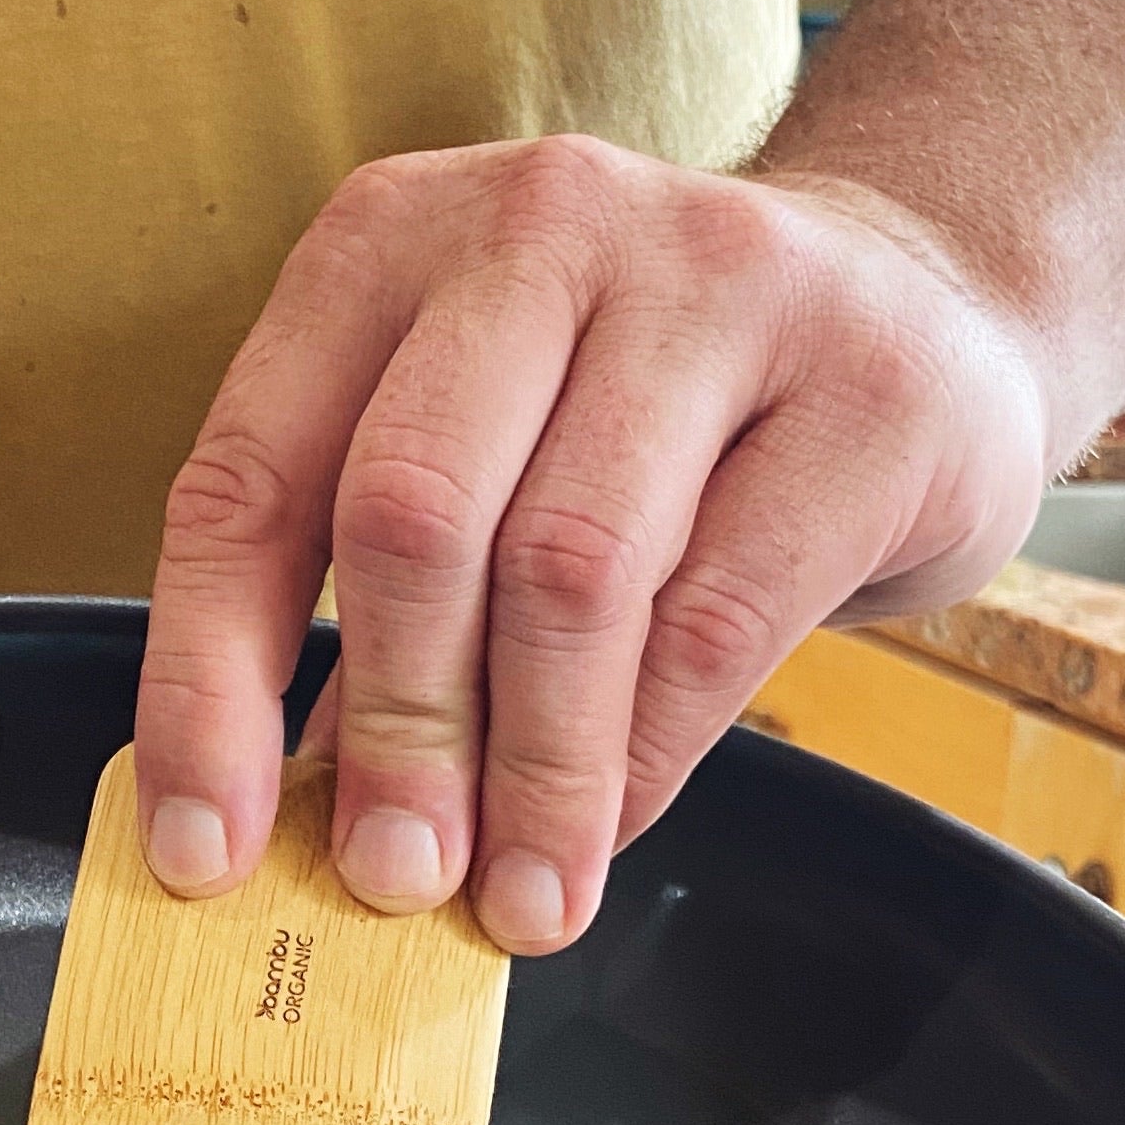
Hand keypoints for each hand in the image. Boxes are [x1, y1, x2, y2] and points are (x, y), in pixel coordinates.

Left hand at [133, 136, 1049, 953]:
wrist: (922, 294)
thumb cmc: (649, 407)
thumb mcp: (482, 439)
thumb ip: (377, 590)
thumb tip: (291, 813)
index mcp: (390, 240)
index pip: (248, 478)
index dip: (208, 682)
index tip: (202, 851)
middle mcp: (541, 227)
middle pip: (411, 514)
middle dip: (391, 732)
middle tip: (391, 880)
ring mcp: (717, 284)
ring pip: (570, 572)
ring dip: (531, 773)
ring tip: (517, 897)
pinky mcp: (862, 386)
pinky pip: (719, 617)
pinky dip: (647, 755)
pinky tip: (611, 829)